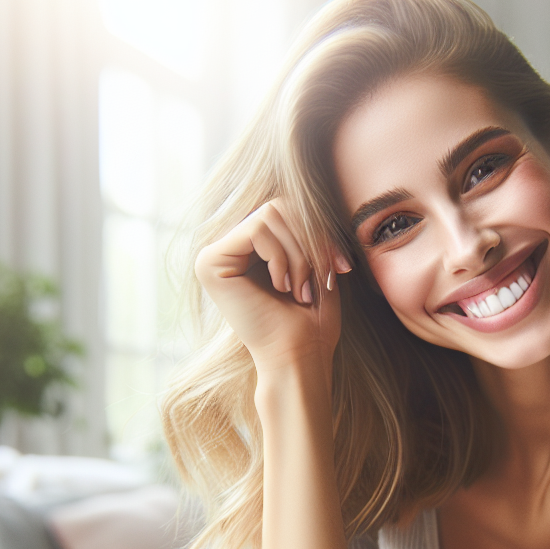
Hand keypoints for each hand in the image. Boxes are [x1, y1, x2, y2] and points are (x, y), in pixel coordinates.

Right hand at [194, 200, 351, 375]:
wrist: (299, 357)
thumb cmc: (312, 321)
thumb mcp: (317, 262)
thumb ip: (306, 227)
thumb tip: (303, 192)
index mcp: (250, 249)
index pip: (286, 210)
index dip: (319, 232)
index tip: (340, 267)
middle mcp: (227, 249)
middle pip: (278, 206)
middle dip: (310, 242)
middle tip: (319, 281)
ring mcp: (214, 255)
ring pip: (270, 215)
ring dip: (299, 254)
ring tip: (300, 289)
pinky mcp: (209, 262)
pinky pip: (257, 229)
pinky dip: (282, 258)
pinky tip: (281, 287)